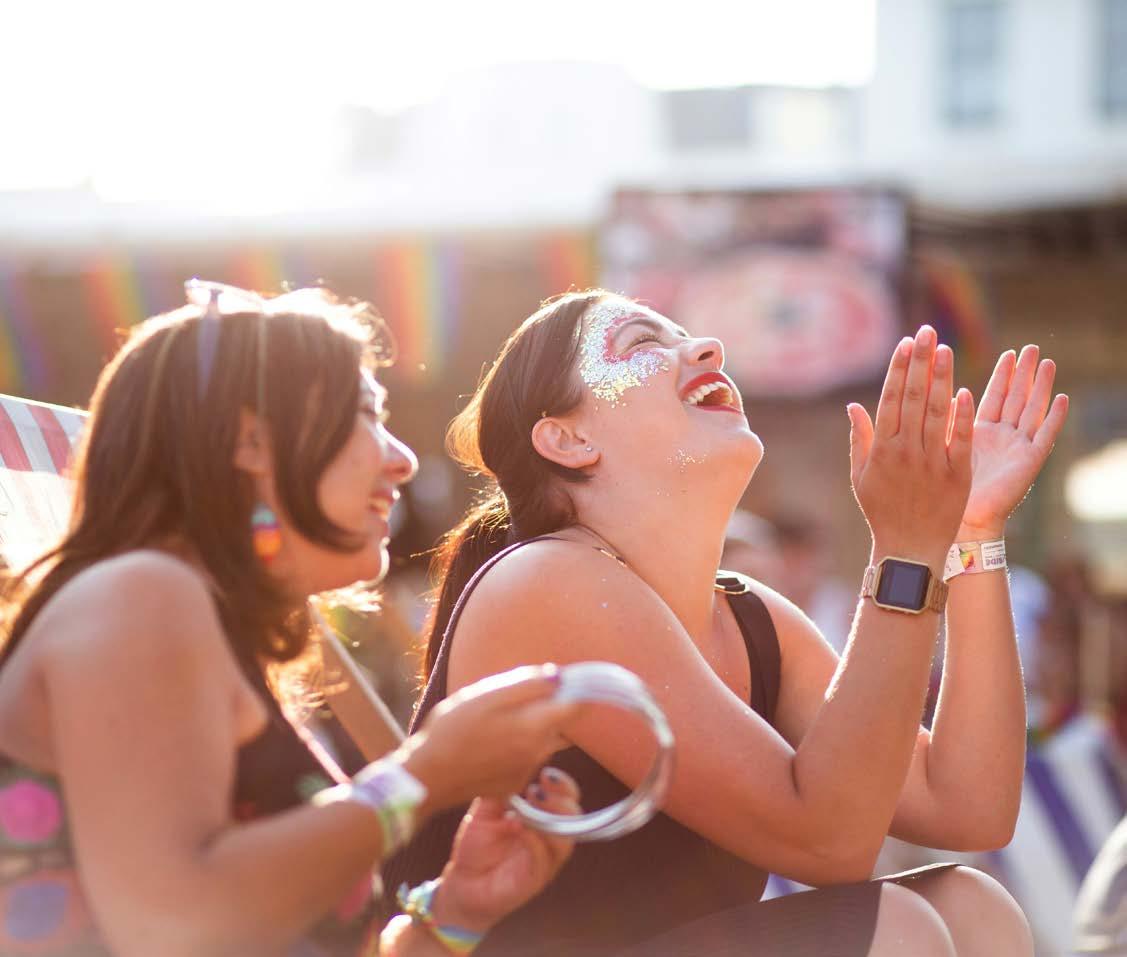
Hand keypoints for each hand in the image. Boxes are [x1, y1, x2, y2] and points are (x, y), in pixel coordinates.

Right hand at [399, 666, 581, 816]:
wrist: (428, 777)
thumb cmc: (452, 730)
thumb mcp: (486, 696)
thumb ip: (527, 684)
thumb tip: (558, 676)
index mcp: (535, 728)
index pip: (579, 707)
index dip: (579, 689)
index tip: (567, 679)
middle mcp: (539, 753)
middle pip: (563, 724)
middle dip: (551, 707)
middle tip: (519, 697)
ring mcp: (527, 772)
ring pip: (545, 741)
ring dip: (533, 726)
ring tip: (496, 719)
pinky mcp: (514, 784)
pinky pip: (528, 758)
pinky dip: (519, 745)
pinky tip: (491, 741)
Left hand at [433, 767, 580, 933]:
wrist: (462, 882)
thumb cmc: (477, 844)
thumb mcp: (485, 810)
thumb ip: (500, 789)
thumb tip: (511, 759)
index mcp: (543, 815)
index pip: (566, 795)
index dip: (562, 783)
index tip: (544, 773)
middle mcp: (550, 836)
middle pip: (574, 814)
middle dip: (561, 797)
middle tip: (537, 789)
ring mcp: (546, 858)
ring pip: (566, 837)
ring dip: (551, 818)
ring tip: (530, 805)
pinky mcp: (536, 878)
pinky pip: (544, 858)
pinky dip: (535, 840)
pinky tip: (519, 827)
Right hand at [847, 326, 974, 568]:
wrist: (909, 549)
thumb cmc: (882, 512)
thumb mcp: (861, 476)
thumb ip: (860, 438)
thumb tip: (853, 406)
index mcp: (881, 450)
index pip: (891, 399)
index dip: (899, 369)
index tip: (906, 344)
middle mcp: (905, 451)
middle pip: (914, 398)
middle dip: (921, 362)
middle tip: (928, 332)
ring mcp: (931, 462)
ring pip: (937, 412)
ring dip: (942, 378)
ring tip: (946, 350)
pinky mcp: (956, 475)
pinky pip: (959, 440)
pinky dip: (961, 417)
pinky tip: (965, 392)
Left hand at [957, 345, 1068, 539]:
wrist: (959, 524)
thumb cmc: (942, 492)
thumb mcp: (938, 450)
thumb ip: (942, 423)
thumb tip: (942, 393)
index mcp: (978, 434)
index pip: (991, 397)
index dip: (1000, 376)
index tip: (1008, 353)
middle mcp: (1000, 438)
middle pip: (1015, 399)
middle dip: (1022, 374)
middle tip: (1031, 347)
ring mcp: (1017, 449)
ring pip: (1031, 411)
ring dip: (1040, 387)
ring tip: (1047, 362)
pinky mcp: (1029, 463)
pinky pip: (1044, 437)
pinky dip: (1054, 418)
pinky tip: (1062, 398)